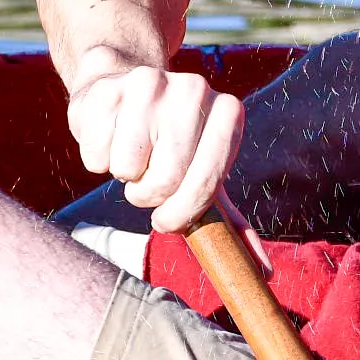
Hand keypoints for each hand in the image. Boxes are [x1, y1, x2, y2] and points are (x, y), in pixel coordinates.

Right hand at [65, 47, 244, 230]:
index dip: (182, 213)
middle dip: (150, 195)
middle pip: (166, 179)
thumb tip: (263, 273)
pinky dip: (99, 160)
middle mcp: (195, 90)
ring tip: (132, 154)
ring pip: (128, 169)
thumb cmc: (169, 144)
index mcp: (229, 112)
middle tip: (148, 180)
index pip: (207, 183)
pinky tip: (111, 137)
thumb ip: (230, 223)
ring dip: (125, 176)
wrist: (124, 89)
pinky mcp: (108, 91)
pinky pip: (96, 156)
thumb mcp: (204, 175)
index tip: (167, 220)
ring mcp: (149, 85)